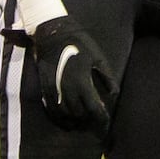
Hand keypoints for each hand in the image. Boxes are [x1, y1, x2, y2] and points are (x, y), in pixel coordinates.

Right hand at [19, 10, 112, 127]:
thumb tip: (114, 94)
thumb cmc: (80, 44)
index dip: (101, 118)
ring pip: (64, 114)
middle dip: (88, 119)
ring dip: (73, 120)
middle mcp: (67, 89)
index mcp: (82, 82)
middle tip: (94, 120)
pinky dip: (58, 118)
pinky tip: (64, 120)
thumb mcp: (98, 58)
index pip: (94, 108)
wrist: (53, 34)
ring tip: (80, 122)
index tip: (106, 123)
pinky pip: (50, 109)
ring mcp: (54, 89)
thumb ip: (107, 77)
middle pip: (79, 114)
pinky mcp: (45, 87)